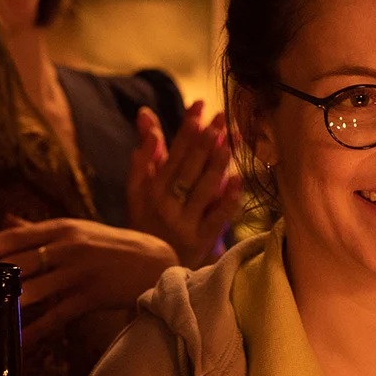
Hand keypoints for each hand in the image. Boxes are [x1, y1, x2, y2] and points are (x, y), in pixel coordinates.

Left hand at [0, 217, 176, 340]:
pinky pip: (57, 315)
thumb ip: (42, 229)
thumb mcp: (79, 230)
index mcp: (64, 228)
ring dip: (3, 303)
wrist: (157, 262)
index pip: (18, 236)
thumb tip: (7, 218)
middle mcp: (70, 247)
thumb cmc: (113, 246)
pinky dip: (36, 329)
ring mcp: (81, 272)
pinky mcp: (91, 296)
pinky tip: (17, 339)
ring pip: (35, 289)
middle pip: (21, 262)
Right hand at [126, 101, 244, 266]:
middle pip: (190, 167)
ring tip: (231, 139)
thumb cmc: (146, 222)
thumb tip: (145, 113)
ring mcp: (185, 224)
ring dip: (218, 162)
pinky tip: (238, 178)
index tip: (199, 105)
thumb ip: (145, 151)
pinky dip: (228, 198)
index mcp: (151, 190)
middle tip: (222, 117)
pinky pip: (217, 217)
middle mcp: (167, 206)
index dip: (186, 128)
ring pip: (204, 188)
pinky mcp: (201, 241)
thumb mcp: (138, 189)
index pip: (172, 153)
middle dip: (206, 140)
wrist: (148, 269)